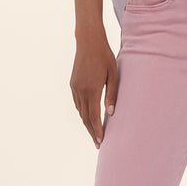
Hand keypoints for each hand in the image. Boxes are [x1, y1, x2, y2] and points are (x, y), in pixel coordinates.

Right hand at [70, 33, 118, 148]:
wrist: (88, 41)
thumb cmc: (105, 56)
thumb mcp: (113, 74)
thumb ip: (112, 94)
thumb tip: (112, 113)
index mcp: (92, 89)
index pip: (93, 115)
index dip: (97, 130)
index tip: (101, 141)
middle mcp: (80, 90)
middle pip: (85, 117)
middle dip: (92, 131)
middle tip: (98, 144)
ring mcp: (75, 87)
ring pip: (80, 111)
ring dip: (87, 124)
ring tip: (94, 134)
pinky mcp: (73, 84)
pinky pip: (77, 103)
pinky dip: (82, 113)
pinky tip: (88, 118)